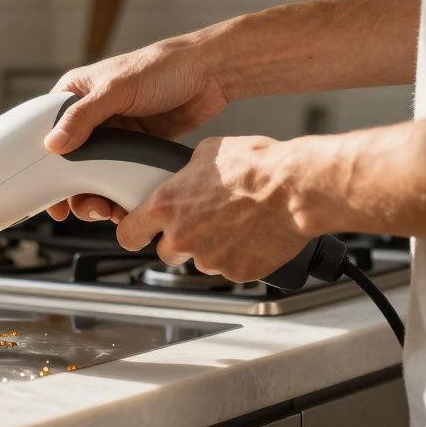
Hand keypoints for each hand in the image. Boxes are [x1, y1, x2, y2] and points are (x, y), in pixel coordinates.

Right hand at [45, 35, 232, 223]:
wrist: (210, 74)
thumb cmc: (162, 67)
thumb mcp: (116, 89)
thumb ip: (83, 116)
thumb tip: (53, 145)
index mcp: (76, 93)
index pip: (46, 131)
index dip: (42, 164)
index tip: (44, 194)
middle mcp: (90, 115)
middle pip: (68, 160)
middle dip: (72, 189)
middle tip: (82, 208)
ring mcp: (113, 132)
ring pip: (93, 172)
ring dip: (95, 195)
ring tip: (105, 210)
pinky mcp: (134, 145)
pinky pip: (118, 174)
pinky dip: (117, 192)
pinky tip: (122, 204)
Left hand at [115, 136, 308, 282]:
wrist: (296, 189)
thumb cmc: (257, 166)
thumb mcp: (209, 154)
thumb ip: (187, 172)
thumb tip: (187, 175)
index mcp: (166, 206)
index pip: (129, 233)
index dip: (134, 234)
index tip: (138, 234)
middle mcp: (182, 236)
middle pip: (166, 252)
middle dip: (181, 242)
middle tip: (204, 225)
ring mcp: (209, 258)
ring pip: (202, 260)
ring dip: (214, 248)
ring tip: (238, 224)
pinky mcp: (237, 272)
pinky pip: (232, 268)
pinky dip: (240, 257)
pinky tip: (254, 236)